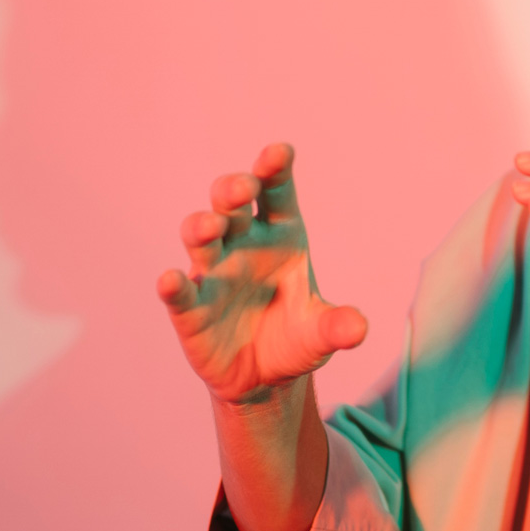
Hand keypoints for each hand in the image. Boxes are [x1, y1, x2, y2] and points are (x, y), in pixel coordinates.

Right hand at [156, 143, 367, 404]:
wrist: (267, 378)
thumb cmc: (296, 338)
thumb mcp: (322, 333)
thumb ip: (338, 326)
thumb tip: (358, 328)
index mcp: (280, 236)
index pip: (276, 194)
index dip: (275, 170)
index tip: (281, 151)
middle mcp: (243, 245)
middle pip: (232, 205)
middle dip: (234, 191)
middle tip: (245, 186)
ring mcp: (213, 274)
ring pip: (200, 238)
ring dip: (202, 227)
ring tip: (211, 226)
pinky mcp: (191, 310)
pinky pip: (180, 293)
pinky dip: (173, 286)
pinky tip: (171, 280)